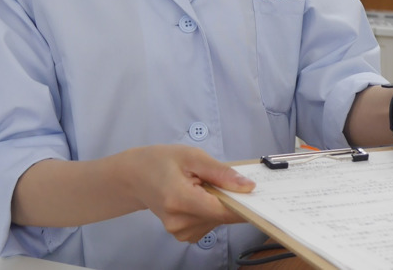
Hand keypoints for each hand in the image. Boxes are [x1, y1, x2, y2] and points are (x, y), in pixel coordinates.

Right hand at [128, 145, 255, 242]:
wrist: (136, 176)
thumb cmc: (161, 161)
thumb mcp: (192, 156)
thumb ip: (221, 172)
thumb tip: (248, 186)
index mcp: (180, 200)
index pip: (223, 210)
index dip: (243, 203)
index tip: (256, 193)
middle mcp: (180, 222)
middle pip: (222, 215)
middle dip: (227, 197)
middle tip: (215, 178)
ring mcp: (180, 232)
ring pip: (218, 220)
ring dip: (218, 203)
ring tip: (200, 185)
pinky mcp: (183, 235)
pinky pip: (209, 224)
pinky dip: (210, 210)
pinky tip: (197, 197)